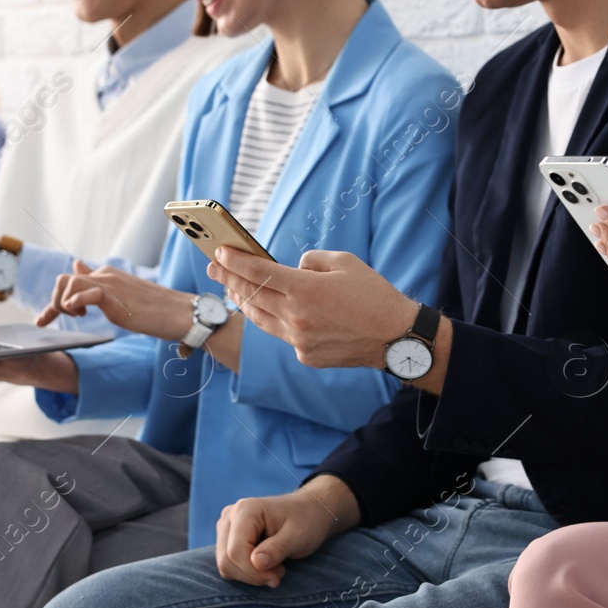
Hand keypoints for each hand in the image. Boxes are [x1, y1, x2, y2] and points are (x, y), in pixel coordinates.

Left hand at [37, 260, 193, 340]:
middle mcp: (105, 275)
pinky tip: (80, 315)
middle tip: (59, 322)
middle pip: (64, 280)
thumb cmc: (155, 310)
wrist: (179, 313)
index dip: (56, 298)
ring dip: (61, 305)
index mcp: (107, 276)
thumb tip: (79, 267)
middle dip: (53, 302)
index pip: (73, 278)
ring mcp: (109, 283)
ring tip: (77, 319)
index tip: (44, 319)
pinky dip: (73, 304)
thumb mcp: (122, 299)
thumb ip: (100, 287)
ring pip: (68, 283)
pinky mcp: (112, 295)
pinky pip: (82, 294)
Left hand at [207, 248, 414, 368]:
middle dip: (229, 278)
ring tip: (232, 288)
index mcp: (305, 289)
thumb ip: (311, 261)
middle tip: (213, 268)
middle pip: (251, 295)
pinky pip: (282, 334)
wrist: (394, 337)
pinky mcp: (305, 355)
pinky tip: (268, 311)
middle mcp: (296, 316)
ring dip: (243, 301)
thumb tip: (293, 268)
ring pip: (260, 318)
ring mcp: (299, 339)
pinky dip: (273, 320)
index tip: (220, 253)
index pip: (258, 272)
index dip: (235, 261)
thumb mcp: (345, 262)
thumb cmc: (373, 295)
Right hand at [214, 475, 359, 587]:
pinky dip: (246, 572)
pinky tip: (266, 565)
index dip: (254, 572)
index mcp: (245, 510)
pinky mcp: (227, 539)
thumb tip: (256, 563)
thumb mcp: (297, 536)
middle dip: (252, 575)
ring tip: (275, 567)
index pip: (235, 552)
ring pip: (225, 565)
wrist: (307, 513)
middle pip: (226, 560)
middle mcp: (229, 516)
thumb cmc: (305, 521)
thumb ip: (276, 549)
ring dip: (250, 575)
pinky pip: (228, 565)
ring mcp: (226, 527)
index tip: (278, 576)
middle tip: (279, 573)